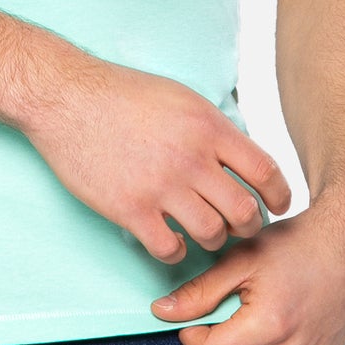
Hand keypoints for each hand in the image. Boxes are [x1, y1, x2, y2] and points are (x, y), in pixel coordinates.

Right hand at [19, 56, 291, 263]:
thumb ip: (213, 127)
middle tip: (239, 226)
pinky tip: (169, 238)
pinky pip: (170, 248)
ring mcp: (161, 186)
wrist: (65, 98)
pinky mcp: (130, 209)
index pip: (266, 171)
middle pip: (245, 212)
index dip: (279, 196)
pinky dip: (176, 250)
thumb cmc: (121, 94)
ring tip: (203, 232)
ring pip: (212, 235)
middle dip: (249, 225)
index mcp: (208, 126)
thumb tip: (242, 155)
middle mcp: (191, 157)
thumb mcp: (181, 97)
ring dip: (213, 240)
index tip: (278, 206)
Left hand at [149, 195, 344, 344]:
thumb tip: (161, 312)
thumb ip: (199, 292)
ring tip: (261, 305)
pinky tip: (281, 317)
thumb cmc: (294, 244)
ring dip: (245, 343)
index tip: (196, 310)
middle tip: (232, 299)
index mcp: (272, 326)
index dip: (193, 334)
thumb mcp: (240, 259)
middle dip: (220, 335)